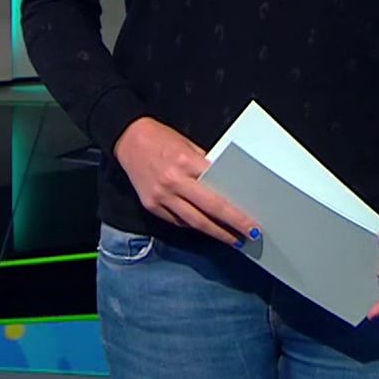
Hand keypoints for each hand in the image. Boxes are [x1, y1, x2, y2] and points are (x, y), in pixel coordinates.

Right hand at [113, 117, 261, 247]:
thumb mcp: (188, 146)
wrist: (127, 138)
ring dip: (215, 232)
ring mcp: (160, 196)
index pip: (217, 192)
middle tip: (249, 235)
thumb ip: (205, 167)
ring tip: (232, 239)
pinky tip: (206, 228)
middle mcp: (173, 182)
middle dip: (232, 226)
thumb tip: (225, 186)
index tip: (251, 222)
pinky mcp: (151, 205)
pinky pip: (176, 221)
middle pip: (209, 211)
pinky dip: (193, 226)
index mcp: (186, 163)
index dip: (236, 211)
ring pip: (193, 222)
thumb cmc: (161, 139)